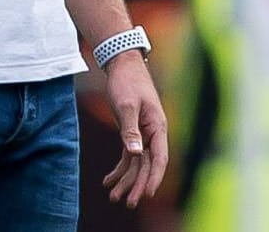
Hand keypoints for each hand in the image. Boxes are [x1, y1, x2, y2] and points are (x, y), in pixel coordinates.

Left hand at [98, 51, 168, 208]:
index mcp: (158, 126)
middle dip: (138, 185)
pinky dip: (120, 169)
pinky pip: (129, 156)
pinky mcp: (132, 131)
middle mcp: (154, 133)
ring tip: (114, 197)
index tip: (148, 194)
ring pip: (138, 163)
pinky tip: (108, 180)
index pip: (160, 158)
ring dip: (127, 180)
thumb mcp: (127, 105)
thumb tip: (136, 154)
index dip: (154, 177)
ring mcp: (143, 133)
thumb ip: (131, 130)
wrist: (123, 64)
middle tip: (128, 204)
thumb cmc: (127, 82)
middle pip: (148, 165)